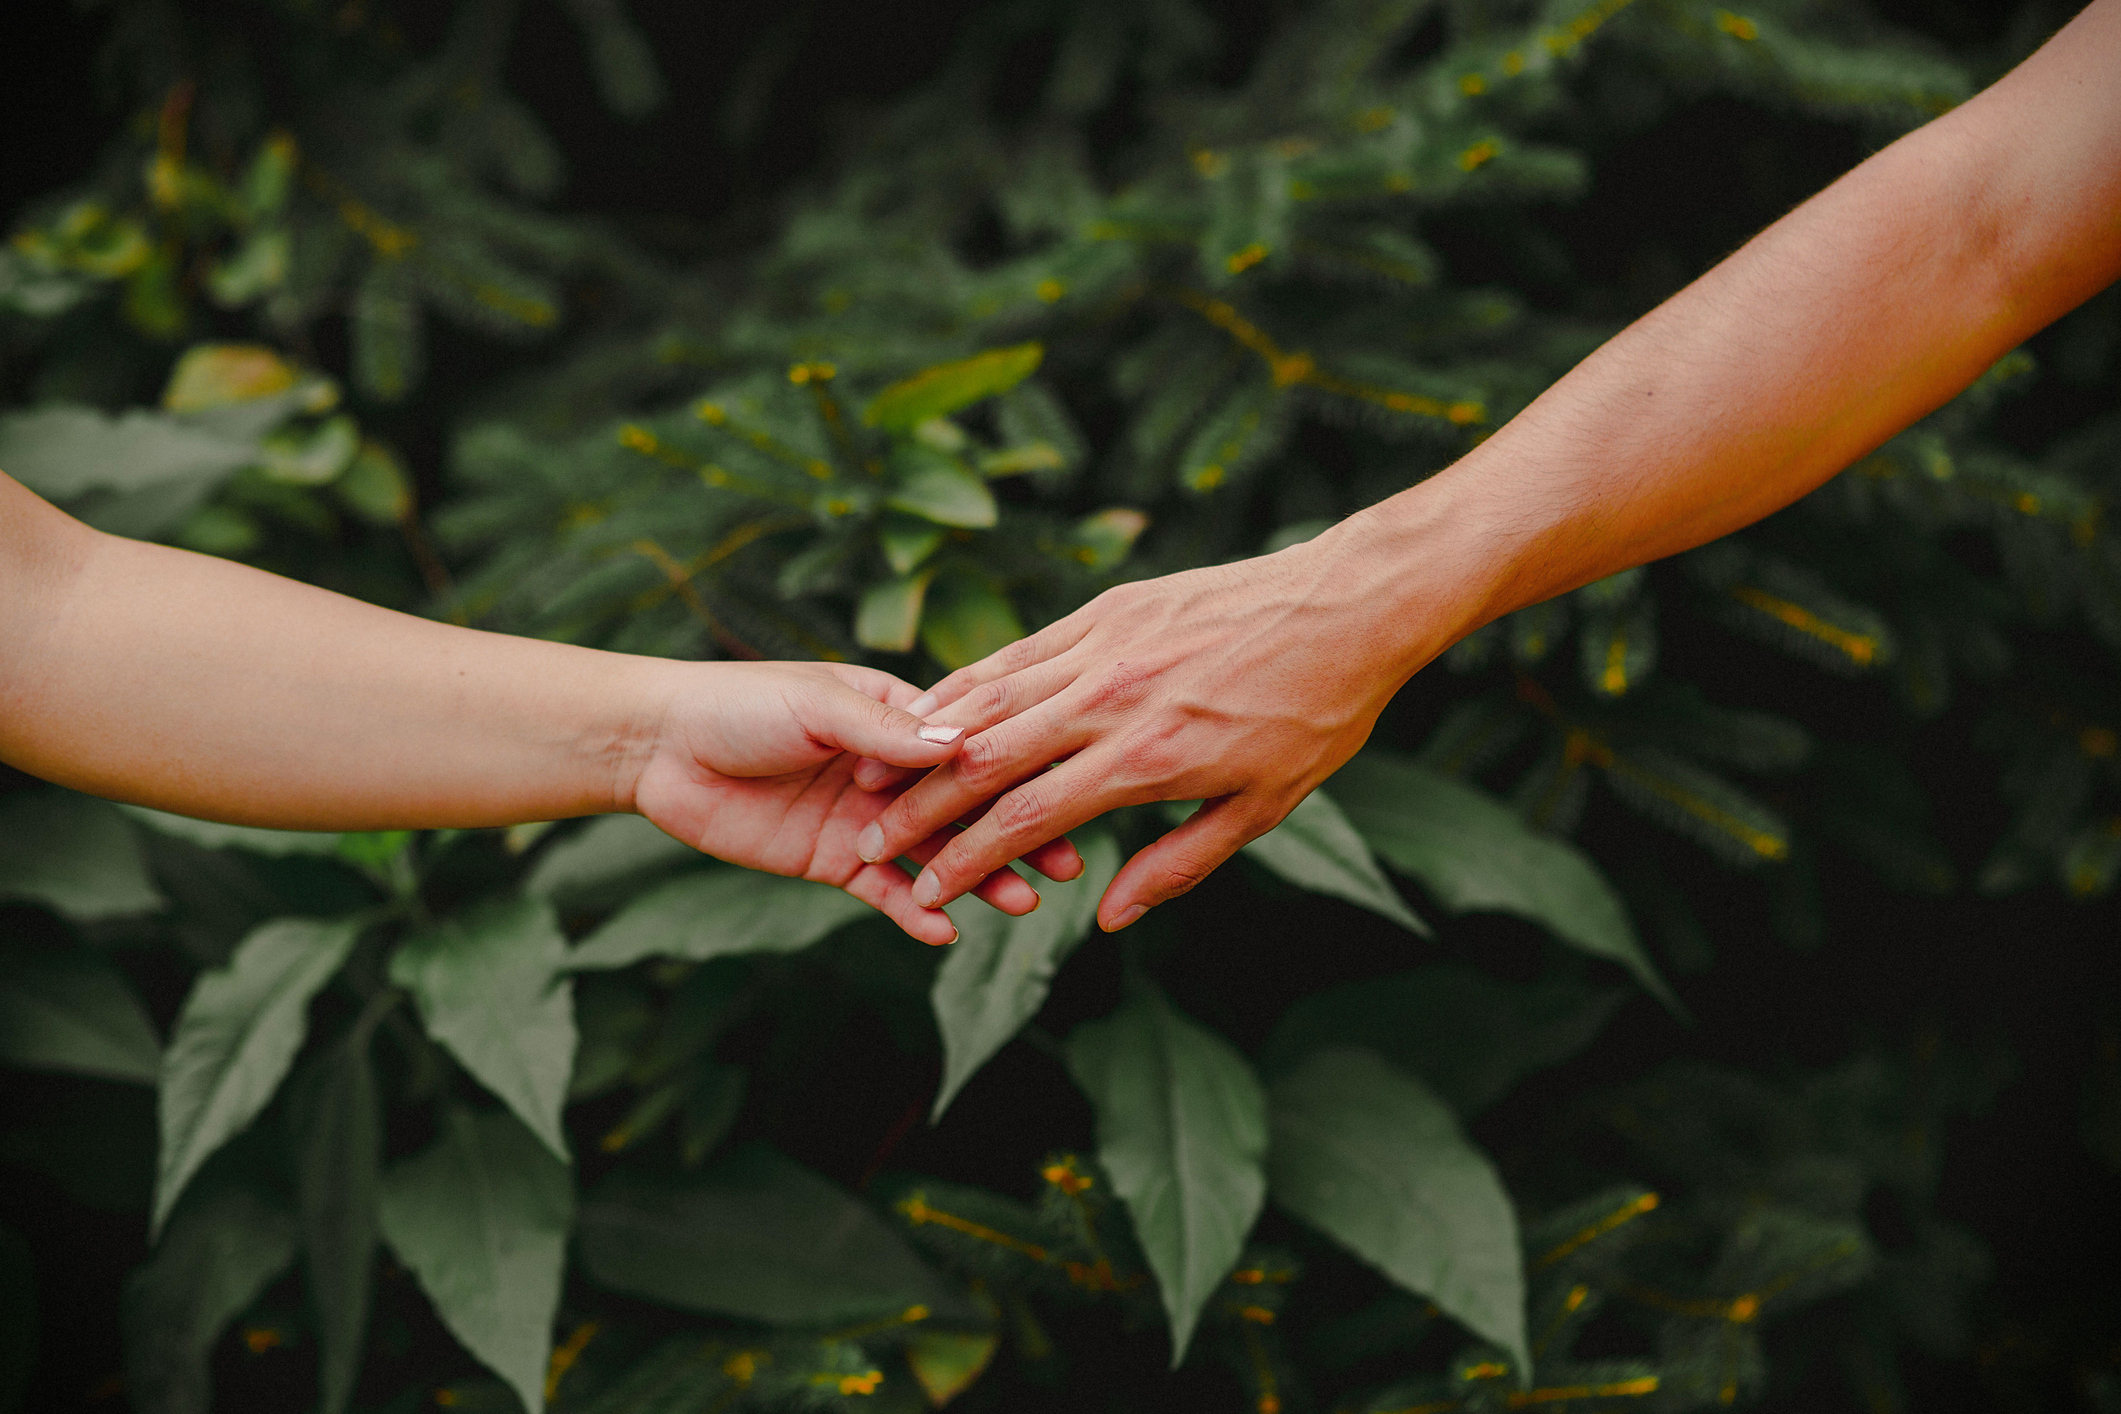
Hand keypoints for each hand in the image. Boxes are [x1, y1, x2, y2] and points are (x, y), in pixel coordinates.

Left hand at [630, 660, 1083, 945]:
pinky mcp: (835, 861)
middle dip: (1015, 833)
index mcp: (897, 716)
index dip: (1017, 770)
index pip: (970, 746)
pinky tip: (946, 930)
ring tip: (1020, 904)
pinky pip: (885, 892)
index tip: (1065, 789)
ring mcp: (868, 819)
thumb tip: (965, 747)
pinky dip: (915, 911)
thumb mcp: (818, 705)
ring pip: (936, 854)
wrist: (659, 746)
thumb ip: (889, 732)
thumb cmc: (739, 703)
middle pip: (968, 806)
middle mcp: (892, 770)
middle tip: (1063, 865)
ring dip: (977, 878)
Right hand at [846, 529, 1429, 930]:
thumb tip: (1110, 915)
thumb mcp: (1263, 808)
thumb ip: (1178, 864)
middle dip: (923, 807)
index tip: (924, 889)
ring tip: (879, 775)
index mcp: (1148, 760)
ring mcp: (1106, 646)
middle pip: (988, 759)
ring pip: (993, 697)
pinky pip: (1024, 651)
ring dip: (929, 742)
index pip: (1029, 819)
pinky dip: (973, 680)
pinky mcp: (1109, 609)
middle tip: (874, 839)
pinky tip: (938, 702)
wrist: (1350, 604)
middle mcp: (1113, 701)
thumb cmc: (1317, 714)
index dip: (967, 859)